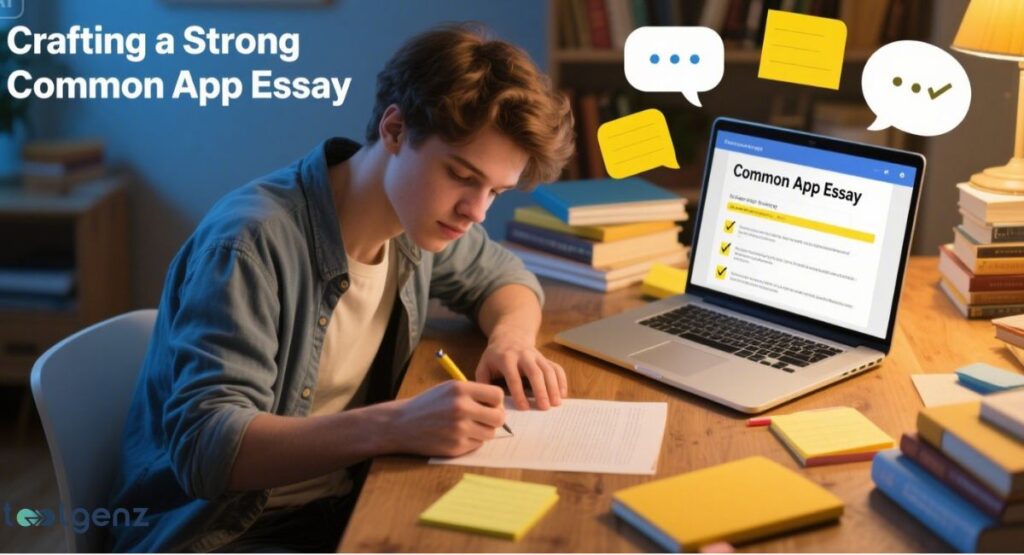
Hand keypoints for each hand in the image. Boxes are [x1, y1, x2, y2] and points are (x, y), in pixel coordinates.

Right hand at [382, 380, 505, 457]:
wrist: (401, 424)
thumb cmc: (428, 404)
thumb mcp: (448, 389)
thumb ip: (473, 394)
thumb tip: (499, 406)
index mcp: (460, 389)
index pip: (497, 395)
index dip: (496, 402)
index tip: (489, 405)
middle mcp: (461, 408)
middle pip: (499, 417)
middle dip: (495, 419)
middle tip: (485, 419)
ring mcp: (459, 429)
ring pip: (490, 433)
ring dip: (483, 431)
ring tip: (468, 426)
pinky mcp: (456, 446)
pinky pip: (477, 445)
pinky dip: (472, 441)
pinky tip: (457, 435)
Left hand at [475, 331, 567, 410]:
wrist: (510, 336)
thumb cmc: (495, 356)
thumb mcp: (483, 366)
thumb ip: (483, 383)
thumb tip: (488, 402)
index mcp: (506, 358)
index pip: (513, 377)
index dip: (519, 393)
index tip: (524, 408)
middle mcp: (524, 355)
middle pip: (535, 372)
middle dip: (540, 390)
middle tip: (544, 407)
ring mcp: (537, 356)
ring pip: (548, 370)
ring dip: (553, 387)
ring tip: (556, 403)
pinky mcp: (545, 358)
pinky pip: (556, 368)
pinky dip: (561, 381)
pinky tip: (562, 394)